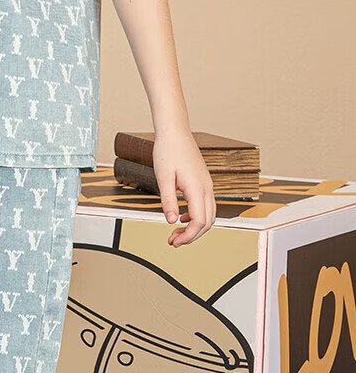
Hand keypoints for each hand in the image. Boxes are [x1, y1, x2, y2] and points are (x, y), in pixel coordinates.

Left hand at [152, 127, 215, 245]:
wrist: (174, 131)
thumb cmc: (167, 150)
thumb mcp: (163, 176)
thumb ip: (168, 200)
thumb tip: (171, 221)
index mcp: (197, 188)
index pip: (199, 221)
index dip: (188, 236)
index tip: (174, 242)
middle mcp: (206, 187)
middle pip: (207, 222)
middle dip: (192, 236)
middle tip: (173, 241)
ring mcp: (207, 184)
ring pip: (209, 215)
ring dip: (195, 227)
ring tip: (176, 232)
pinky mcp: (203, 181)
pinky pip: (205, 205)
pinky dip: (196, 216)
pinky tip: (180, 216)